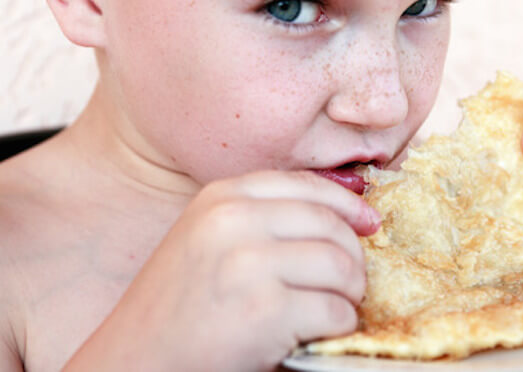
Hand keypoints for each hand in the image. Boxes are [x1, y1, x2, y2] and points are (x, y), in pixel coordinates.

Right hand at [64, 171, 379, 371]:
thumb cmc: (178, 306)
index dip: (347, 204)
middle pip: (331, 224)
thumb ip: (264, 218)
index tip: (369, 222)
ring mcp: (247, 264)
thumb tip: (351, 210)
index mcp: (221, 197)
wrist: (134, 362)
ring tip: (333, 308)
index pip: (306, 185)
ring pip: (340, 265)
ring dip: (349, 293)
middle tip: (350, 282)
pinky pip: (334, 310)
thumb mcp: (209, 239)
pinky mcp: (264, 310)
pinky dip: (338, 325)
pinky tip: (315, 334)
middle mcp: (232, 220)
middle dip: (354, 256)